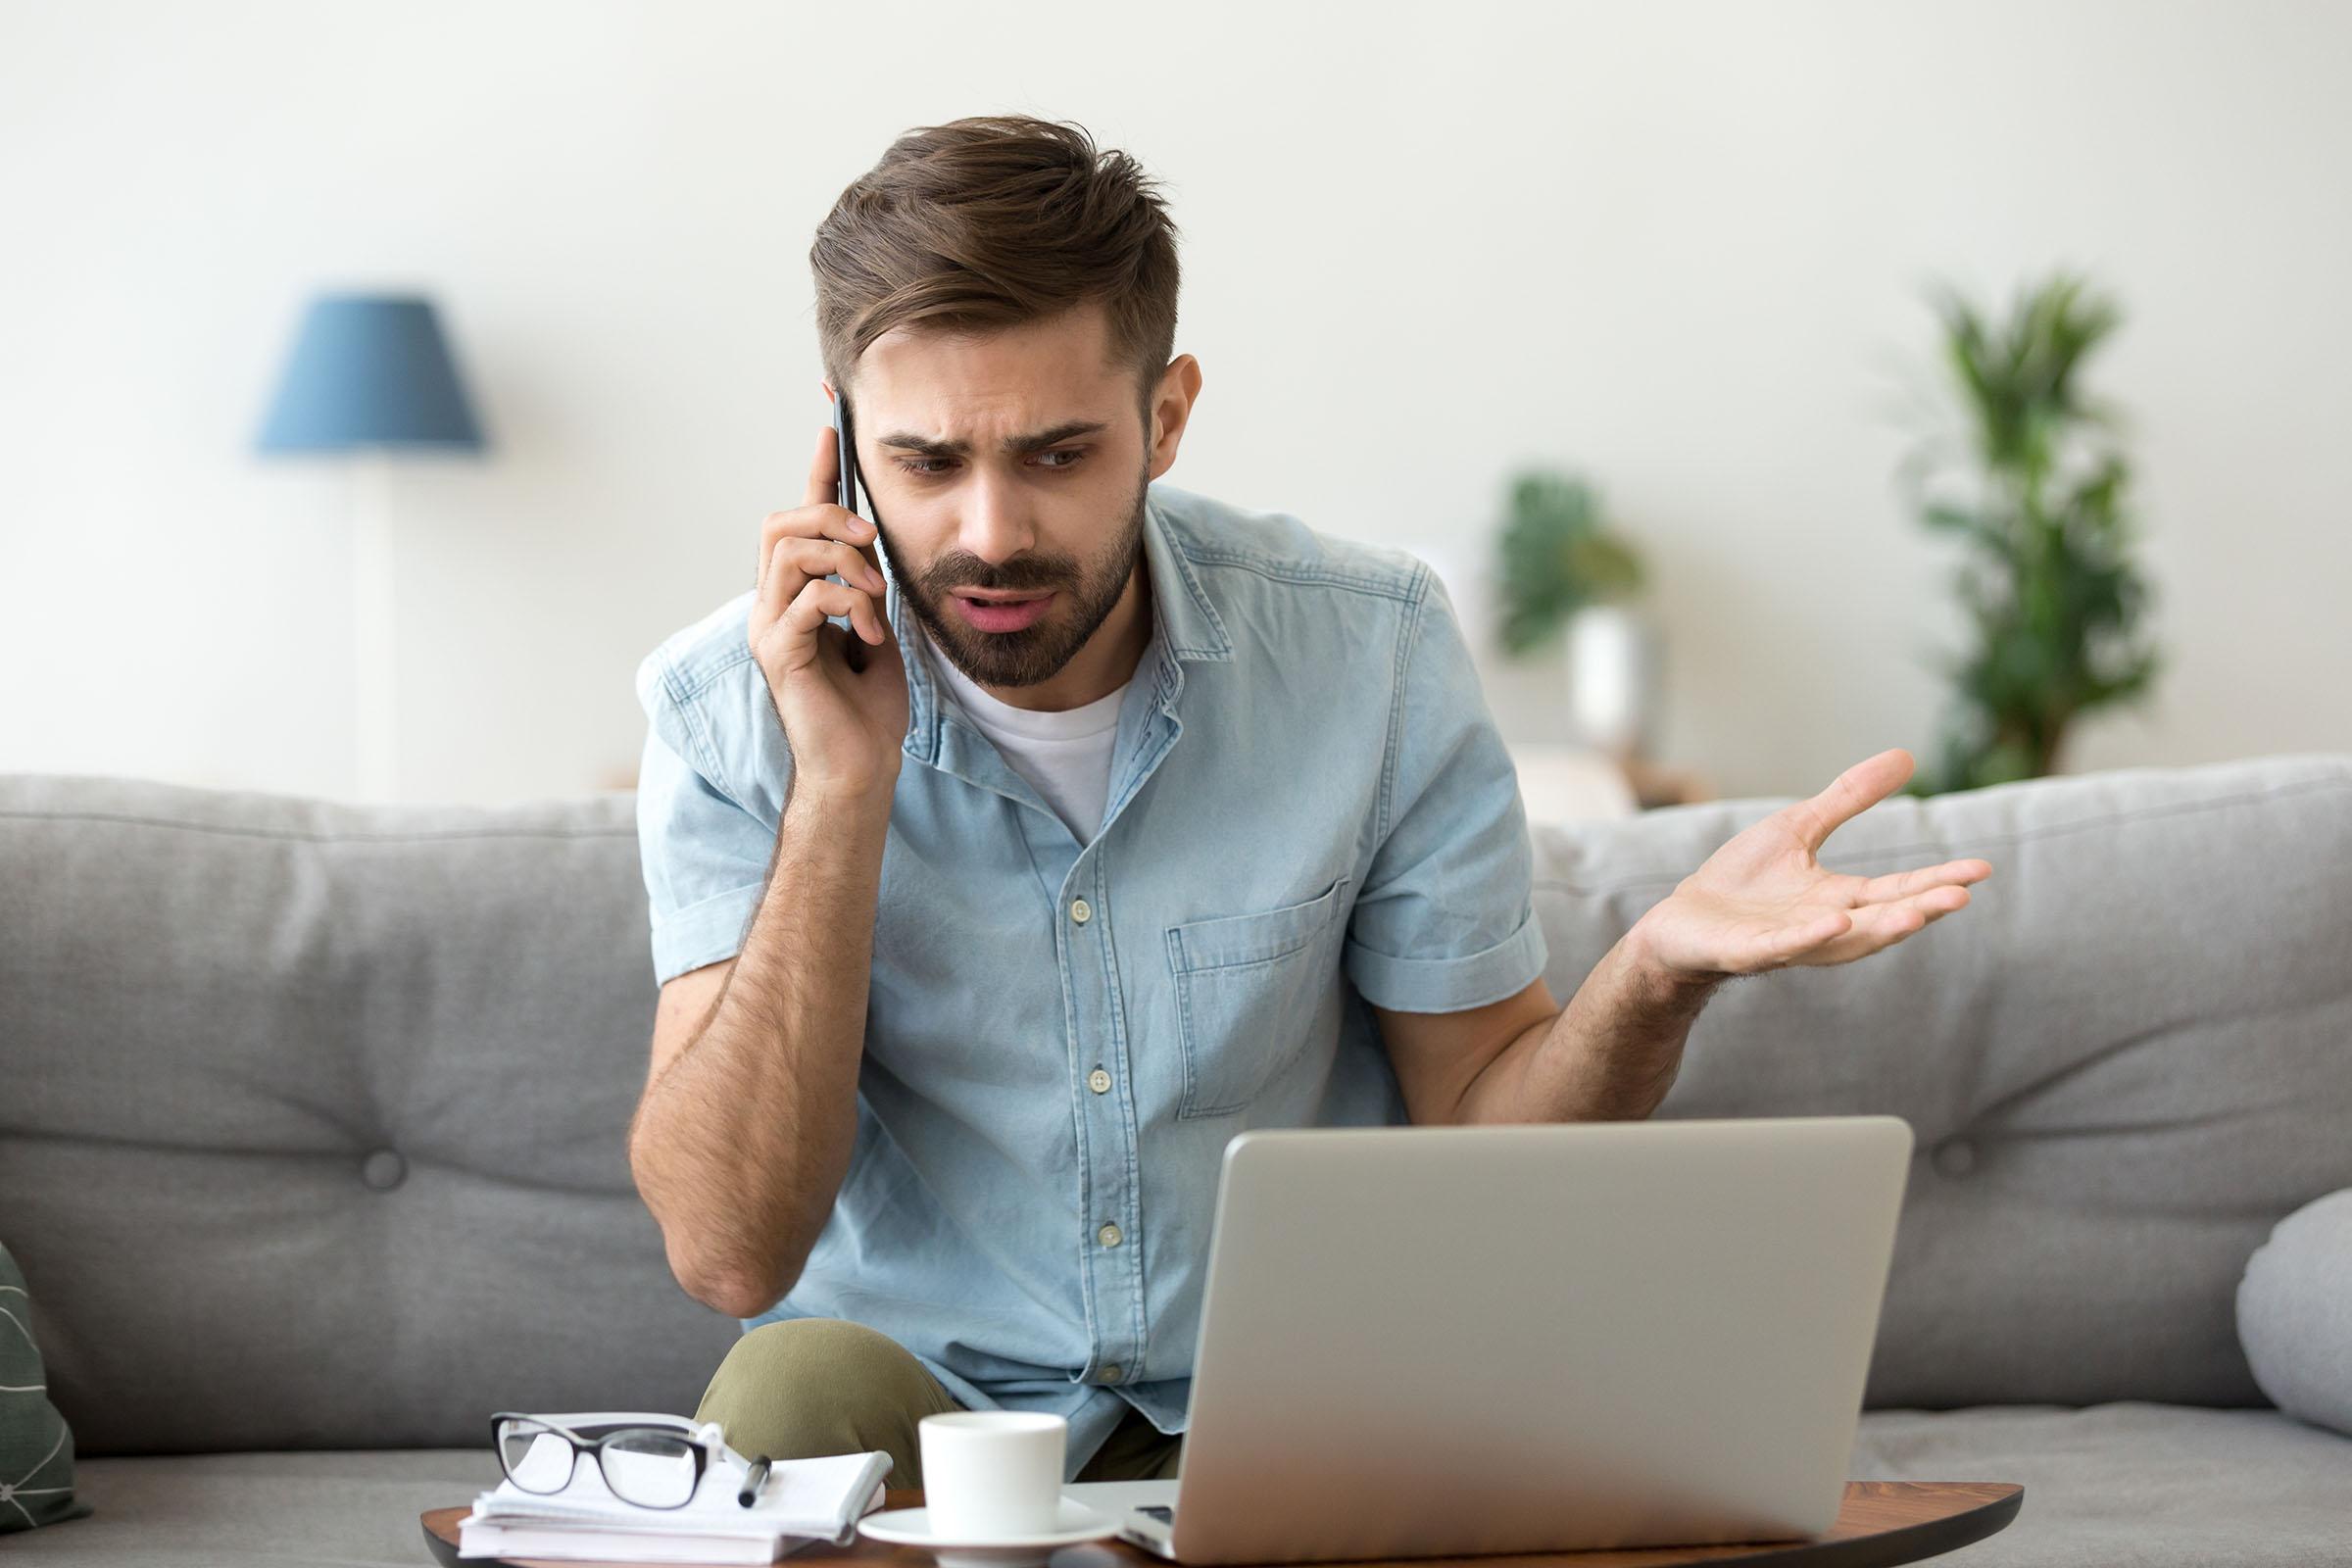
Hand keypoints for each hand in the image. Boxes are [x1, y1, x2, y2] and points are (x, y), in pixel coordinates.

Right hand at [746, 420, 908, 800]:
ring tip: (876, 598)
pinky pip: (807, 598)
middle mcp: (772, 605)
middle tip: (872, 542)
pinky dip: (849, 604)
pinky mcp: (778, 653)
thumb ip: (866, 583)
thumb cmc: (869, 705)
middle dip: (830, 517)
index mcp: (795, 595)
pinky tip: (868, 633)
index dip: (816, 475)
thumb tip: (870, 538)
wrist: (862, 766)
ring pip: (790, 552)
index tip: (832, 430)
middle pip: (781, 524)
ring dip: (845, 563)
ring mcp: (768, 628)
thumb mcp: (877, 627)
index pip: (798, 521)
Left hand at [1631, 747, 1991, 981]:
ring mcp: (1788, 942)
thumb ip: (1849, 799)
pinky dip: (1809, 936)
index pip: (1899, 890)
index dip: (1938, 880)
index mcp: (1841, 899)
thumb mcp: (1800, 828)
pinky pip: (1783, 947)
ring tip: (1915, 914)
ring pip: (1843, 942)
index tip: (1981, 869)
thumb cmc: (1743, 881)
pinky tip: (1835, 921)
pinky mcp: (1748, 951)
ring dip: (1880, 930)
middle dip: (1921, 909)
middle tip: (1962, 896)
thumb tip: (1906, 755)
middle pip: (1882, 919)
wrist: (1682, 921)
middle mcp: (1824, 926)